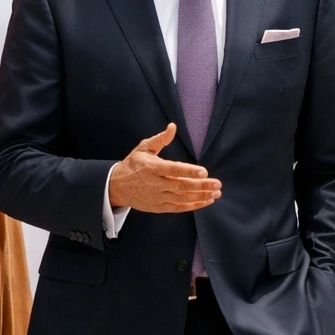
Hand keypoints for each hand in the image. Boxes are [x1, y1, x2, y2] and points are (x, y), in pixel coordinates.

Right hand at [107, 123, 221, 213]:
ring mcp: (157, 197)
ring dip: (201, 196)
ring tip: (216, 193)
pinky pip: (179, 208)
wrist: (117, 186)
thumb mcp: (143, 148)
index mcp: (152, 168)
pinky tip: (206, 201)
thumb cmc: (133, 164)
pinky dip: (193, 205)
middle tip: (217, 184)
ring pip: (182, 199)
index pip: (173, 169)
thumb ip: (160, 139)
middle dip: (201, 186)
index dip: (189, 171)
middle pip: (181, 186)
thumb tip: (173, 127)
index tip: (204, 172)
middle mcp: (155, 183)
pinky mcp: (158, 207)